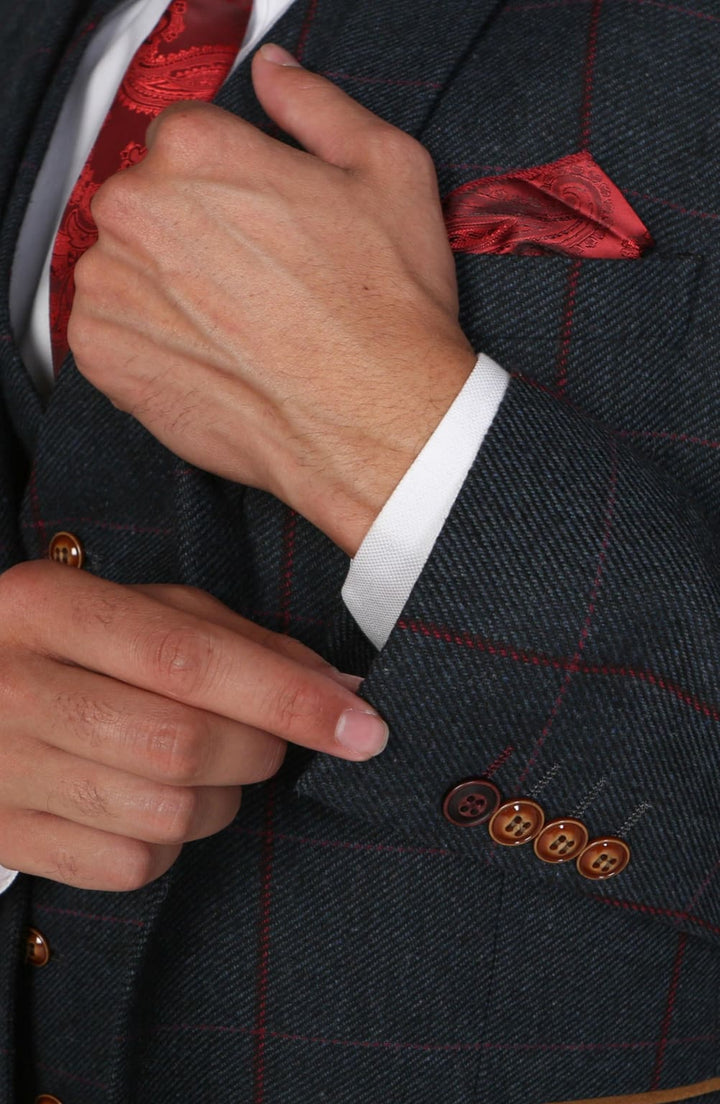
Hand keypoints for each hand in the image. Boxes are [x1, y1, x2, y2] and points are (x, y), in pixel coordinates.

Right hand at [0, 562, 385, 890]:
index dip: (287, 698)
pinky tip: (151, 803)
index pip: (188, 659)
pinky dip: (171, 844)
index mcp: (48, 607)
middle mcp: (12, 687)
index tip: (361, 726)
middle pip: (182, 745)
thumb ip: (239, 642)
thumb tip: (341, 692)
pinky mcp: (5, 835)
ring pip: (166, 816)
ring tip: (204, 768)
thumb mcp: (141, 612)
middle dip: (258, 750)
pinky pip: (132, 866)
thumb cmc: (71, 647)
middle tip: (265, 740)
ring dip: (220, 801)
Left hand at [69, 44, 476, 555]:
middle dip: (192, 234)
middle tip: (256, 282)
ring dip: (166, 289)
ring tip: (237, 326)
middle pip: (147, 202)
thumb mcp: (389, 170)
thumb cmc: (387, 306)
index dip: (229, 184)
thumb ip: (317, 107)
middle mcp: (138, 208)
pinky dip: (147, 341)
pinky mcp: (102, 353)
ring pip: (125, 266)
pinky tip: (209, 356)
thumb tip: (275, 75)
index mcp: (196, 149)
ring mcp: (112, 284)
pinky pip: (108, 328)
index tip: (261, 225)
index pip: (183, 142)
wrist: (375, 421)